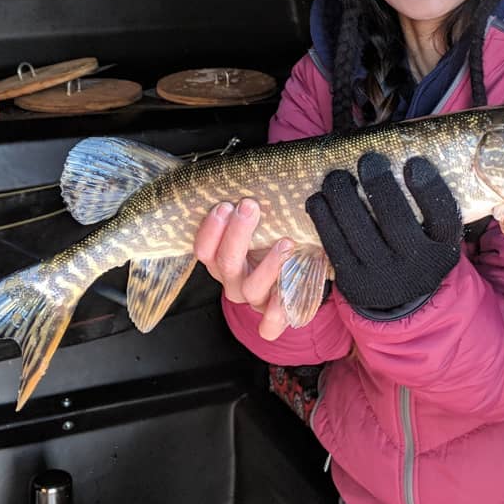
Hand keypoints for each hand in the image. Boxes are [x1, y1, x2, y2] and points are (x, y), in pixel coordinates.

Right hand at [194, 198, 292, 340]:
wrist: (299, 268)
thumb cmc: (275, 238)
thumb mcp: (262, 222)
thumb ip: (252, 209)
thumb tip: (254, 177)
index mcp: (222, 259)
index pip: (204, 250)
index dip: (211, 229)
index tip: (227, 204)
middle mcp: (234, 281)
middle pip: (226, 264)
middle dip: (237, 234)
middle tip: (250, 207)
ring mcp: (254, 300)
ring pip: (250, 290)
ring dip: (267, 265)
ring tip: (285, 242)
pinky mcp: (273, 317)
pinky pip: (268, 326)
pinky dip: (276, 313)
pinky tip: (287, 293)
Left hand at [306, 153, 461, 313]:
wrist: (399, 297)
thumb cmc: (415, 245)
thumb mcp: (433, 233)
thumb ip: (430, 200)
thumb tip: (409, 144)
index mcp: (444, 250)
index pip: (443, 218)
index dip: (430, 189)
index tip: (414, 162)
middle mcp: (417, 267)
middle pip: (397, 221)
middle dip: (379, 185)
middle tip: (368, 160)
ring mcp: (383, 277)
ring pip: (360, 232)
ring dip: (343, 196)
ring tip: (336, 176)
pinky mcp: (353, 282)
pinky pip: (334, 245)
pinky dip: (323, 217)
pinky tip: (318, 198)